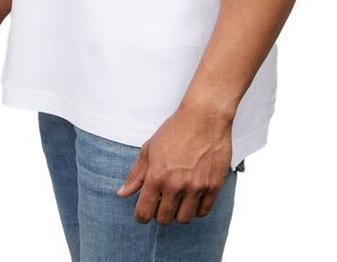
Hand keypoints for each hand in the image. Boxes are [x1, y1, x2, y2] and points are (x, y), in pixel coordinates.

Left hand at [116, 103, 233, 224]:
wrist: (205, 116)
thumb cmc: (176, 129)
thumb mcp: (150, 148)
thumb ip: (136, 174)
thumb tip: (123, 193)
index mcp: (157, 176)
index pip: (144, 213)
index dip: (141, 215)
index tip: (144, 211)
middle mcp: (176, 185)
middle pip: (164, 219)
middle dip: (160, 213)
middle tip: (162, 200)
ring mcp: (196, 187)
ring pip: (184, 219)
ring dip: (179, 212)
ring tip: (179, 198)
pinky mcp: (214, 186)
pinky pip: (204, 212)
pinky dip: (197, 208)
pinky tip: (193, 196)